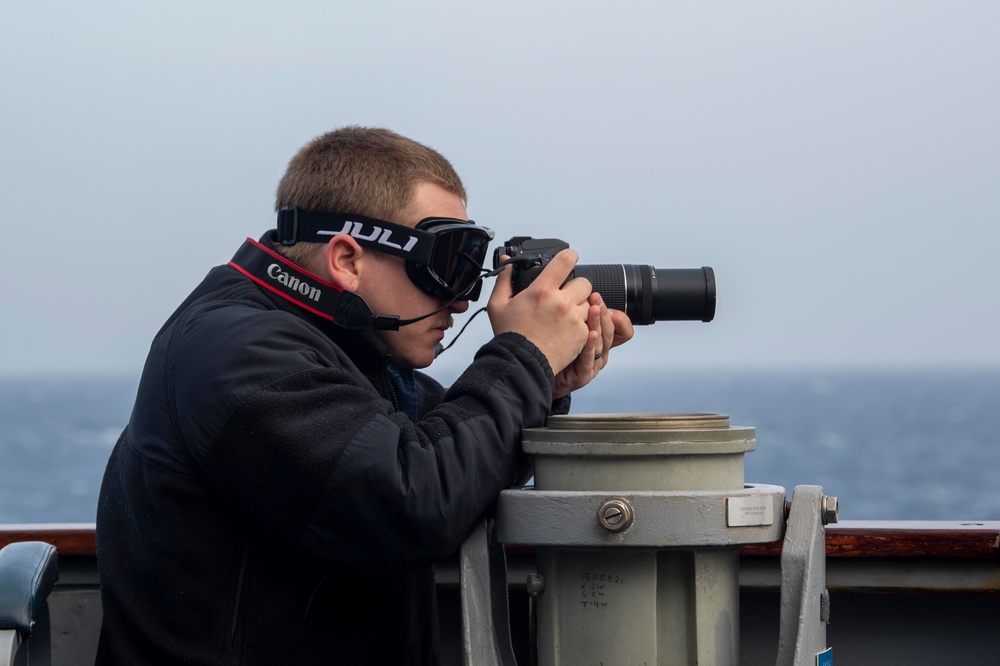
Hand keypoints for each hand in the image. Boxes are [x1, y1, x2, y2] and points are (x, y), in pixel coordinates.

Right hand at [487, 250, 593, 373]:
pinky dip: (581, 324)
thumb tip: (507, 263)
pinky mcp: (582, 334)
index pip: (565, 260)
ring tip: (564, 316)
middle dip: (576, 287)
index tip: (570, 258)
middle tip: (565, 296)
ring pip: (588, 303)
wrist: (522, 363)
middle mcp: (561, 302)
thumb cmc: (511, 335)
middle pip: (584, 282)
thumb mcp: (498, 305)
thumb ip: (504, 280)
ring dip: (580, 306)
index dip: (570, 256)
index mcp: (542, 291)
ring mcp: (574, 318)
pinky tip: (566, 330)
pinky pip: (589, 322)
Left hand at [553, 292, 634, 398]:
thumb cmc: (552, 351)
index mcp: (600, 341)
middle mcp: (599, 353)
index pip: (622, 329)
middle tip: (595, 298)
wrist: (537, 373)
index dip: (616, 316)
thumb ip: (578, 313)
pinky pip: (589, 360)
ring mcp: (592, 365)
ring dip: (598, 324)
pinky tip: (590, 334)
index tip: (600, 299)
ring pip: (602, 344)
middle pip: (611, 332)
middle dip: (603, 313)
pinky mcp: (583, 375)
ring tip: (594, 309)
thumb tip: (585, 294)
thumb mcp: (567, 327)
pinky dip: (591, 346)